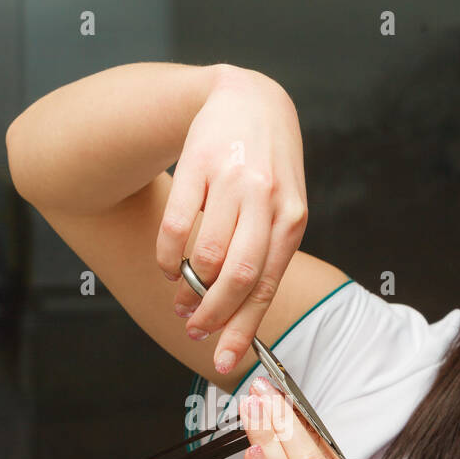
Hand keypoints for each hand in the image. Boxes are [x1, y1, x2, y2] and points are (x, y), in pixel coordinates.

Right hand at [156, 65, 308, 374]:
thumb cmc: (264, 167)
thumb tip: (239, 317)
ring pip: (206, 256)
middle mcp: (266, 200)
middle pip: (238, 277)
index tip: (226, 360)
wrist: (245, 98)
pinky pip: (177, 227)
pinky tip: (169, 265)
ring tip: (180, 296)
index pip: (266, 286)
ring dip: (187, 288)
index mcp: (291, 219)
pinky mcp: (199, 165)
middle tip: (195, 328)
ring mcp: (232, 181)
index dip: (243, 329)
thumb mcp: (280, 208)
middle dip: (213, 315)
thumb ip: (264, 256)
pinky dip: (168, 257)